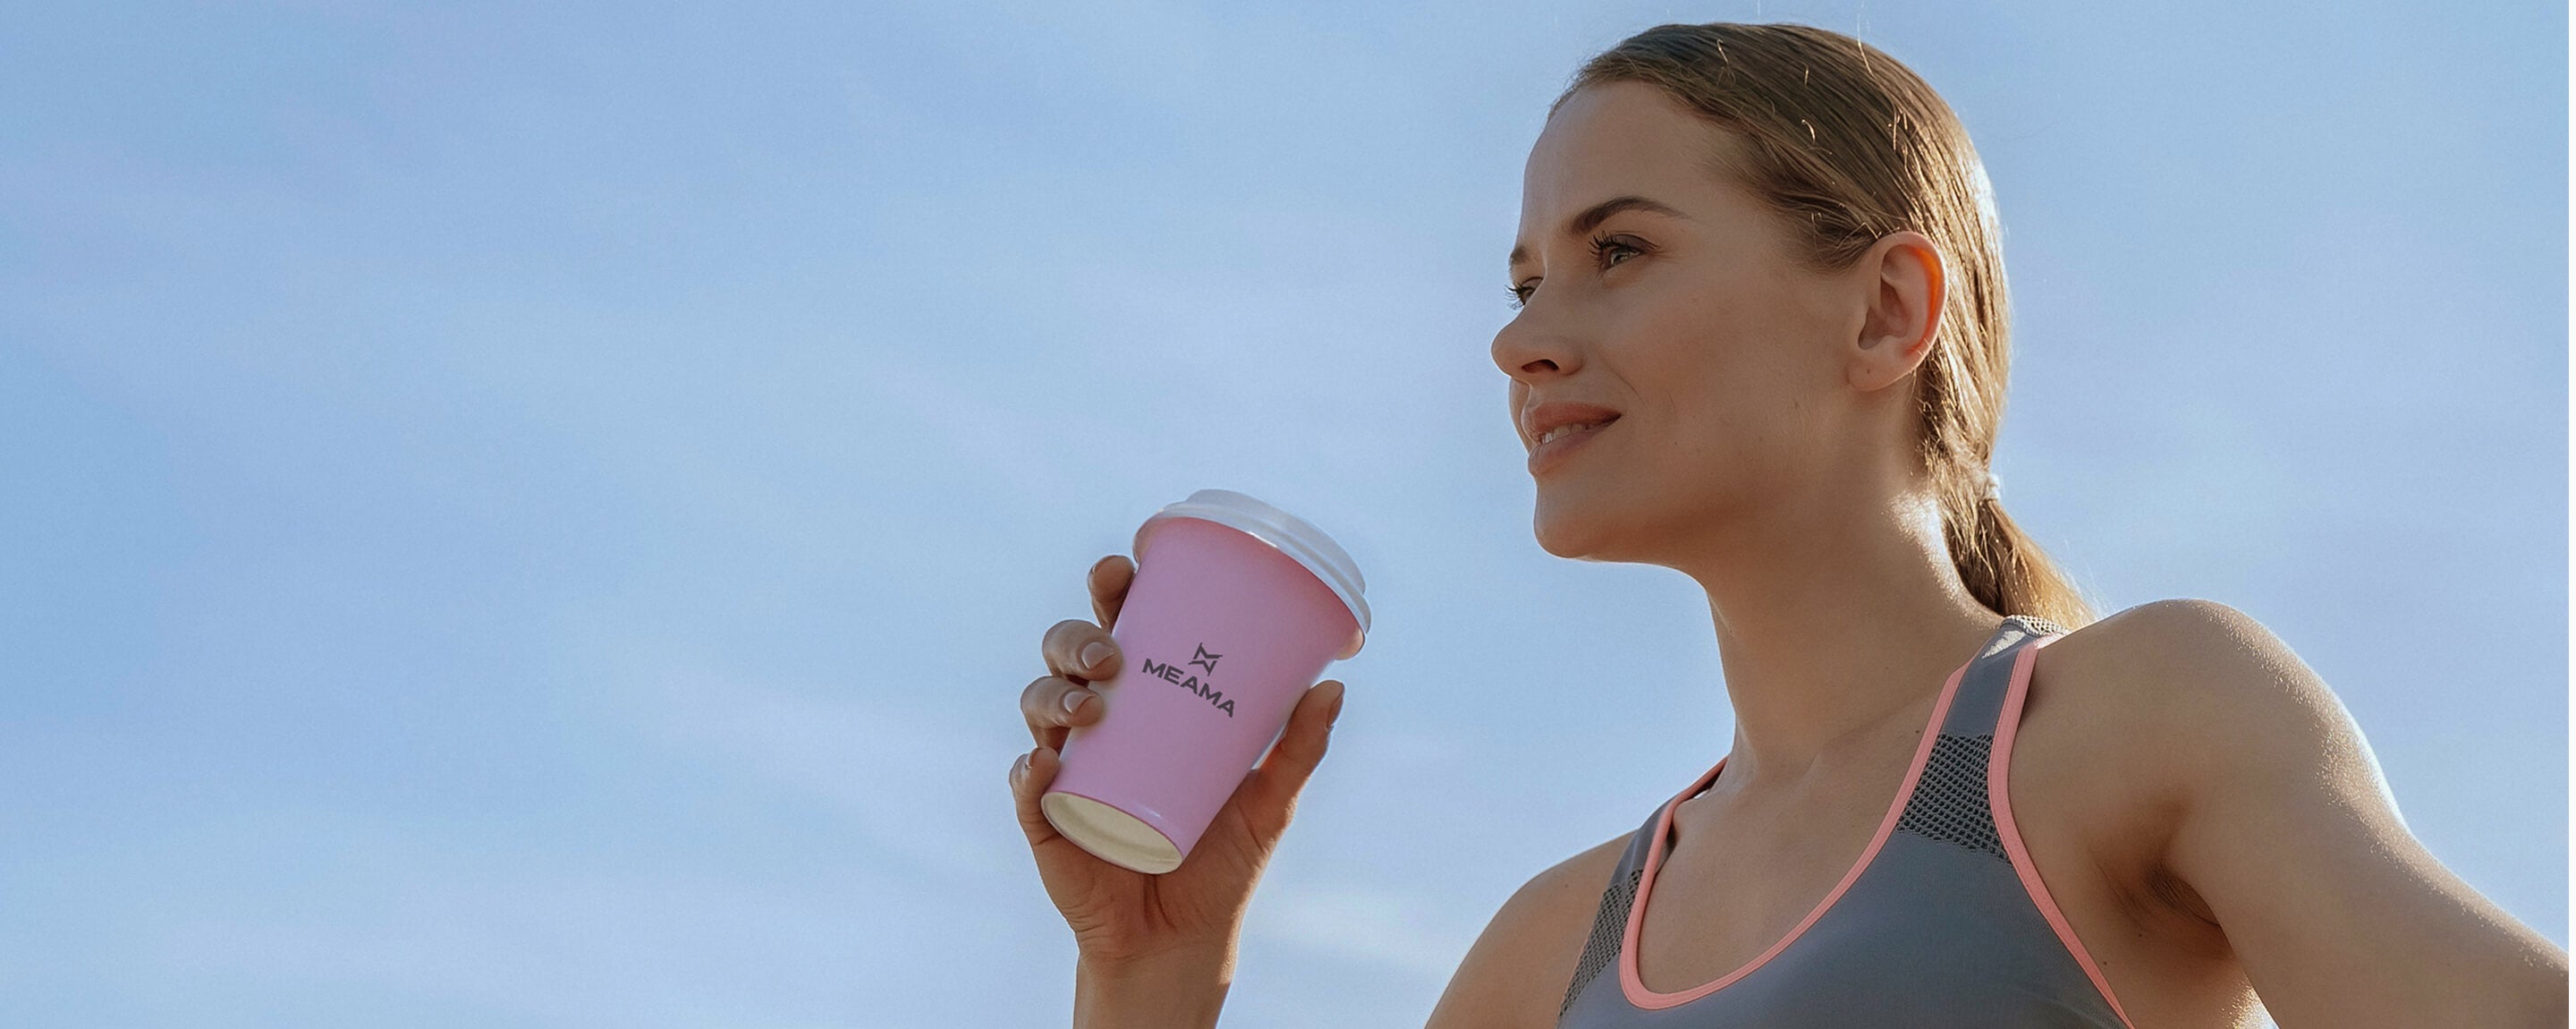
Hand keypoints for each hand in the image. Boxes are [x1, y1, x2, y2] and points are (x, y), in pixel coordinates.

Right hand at [1010, 554, 1348, 968]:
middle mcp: (1095, 724)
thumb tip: (1334, 686)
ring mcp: (1065, 768)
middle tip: (1112, 655)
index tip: (1123, 570)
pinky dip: (1028, 770)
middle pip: (1065, 656)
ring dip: (1053, 694)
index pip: (1117, 629)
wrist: (1183, 941)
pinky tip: (1045, 762)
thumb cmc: (1221, 862)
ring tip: (1090, 707)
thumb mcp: (1267, 801)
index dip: (1110, 592)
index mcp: (1141, 702)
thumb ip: (1298, 750)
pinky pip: (1024, 786)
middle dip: (1076, 639)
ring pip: (1039, 707)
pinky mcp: (1044, 819)